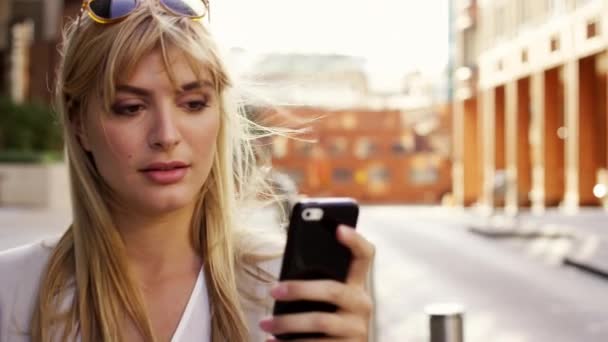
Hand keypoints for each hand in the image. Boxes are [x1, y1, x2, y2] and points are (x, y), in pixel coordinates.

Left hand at [259, 224, 374, 340]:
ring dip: (287, 322)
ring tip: (264, 323)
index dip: (355, 240)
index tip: (338, 228)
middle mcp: (362, 305)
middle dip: (299, 289)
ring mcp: (357, 329)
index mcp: (357, 285)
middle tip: (272, 290)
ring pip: (320, 321)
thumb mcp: (326, 301)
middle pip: (332, 290)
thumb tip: (282, 280)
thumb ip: (316, 283)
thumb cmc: (325, 321)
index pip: (365, 256)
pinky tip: (271, 341)